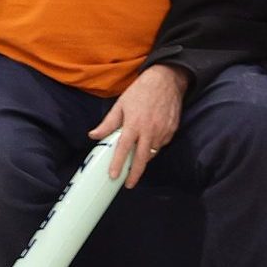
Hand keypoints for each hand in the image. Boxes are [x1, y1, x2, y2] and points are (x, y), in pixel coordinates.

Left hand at [89, 64, 186, 187]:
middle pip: (141, 159)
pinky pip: (161, 146)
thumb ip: (108, 123)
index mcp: (134, 125)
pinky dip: (153, 149)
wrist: (166, 82)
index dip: (118, 164)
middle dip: (134, 174)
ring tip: (134, 166)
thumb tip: (93, 135)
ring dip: (143, 161)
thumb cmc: (140, 92)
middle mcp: (149, 131)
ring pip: (152, 153)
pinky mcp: (172, 132)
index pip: (123, 149)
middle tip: (128, 184)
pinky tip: (146, 147)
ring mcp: (163, 133)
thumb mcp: (120, 105)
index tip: (114, 176)